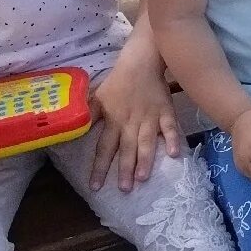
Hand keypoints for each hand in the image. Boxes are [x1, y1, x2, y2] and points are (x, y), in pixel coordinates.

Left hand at [88, 48, 182, 193]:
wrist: (141, 60)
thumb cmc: (118, 81)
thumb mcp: (98, 97)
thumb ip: (89, 116)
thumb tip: (75, 132)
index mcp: (113, 120)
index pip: (104, 148)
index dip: (100, 167)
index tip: (96, 187)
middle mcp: (130, 123)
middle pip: (127, 149)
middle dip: (125, 170)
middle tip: (125, 190)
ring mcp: (149, 118)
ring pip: (147, 142)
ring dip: (145, 160)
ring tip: (144, 178)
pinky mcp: (165, 111)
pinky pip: (170, 127)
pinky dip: (173, 139)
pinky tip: (175, 154)